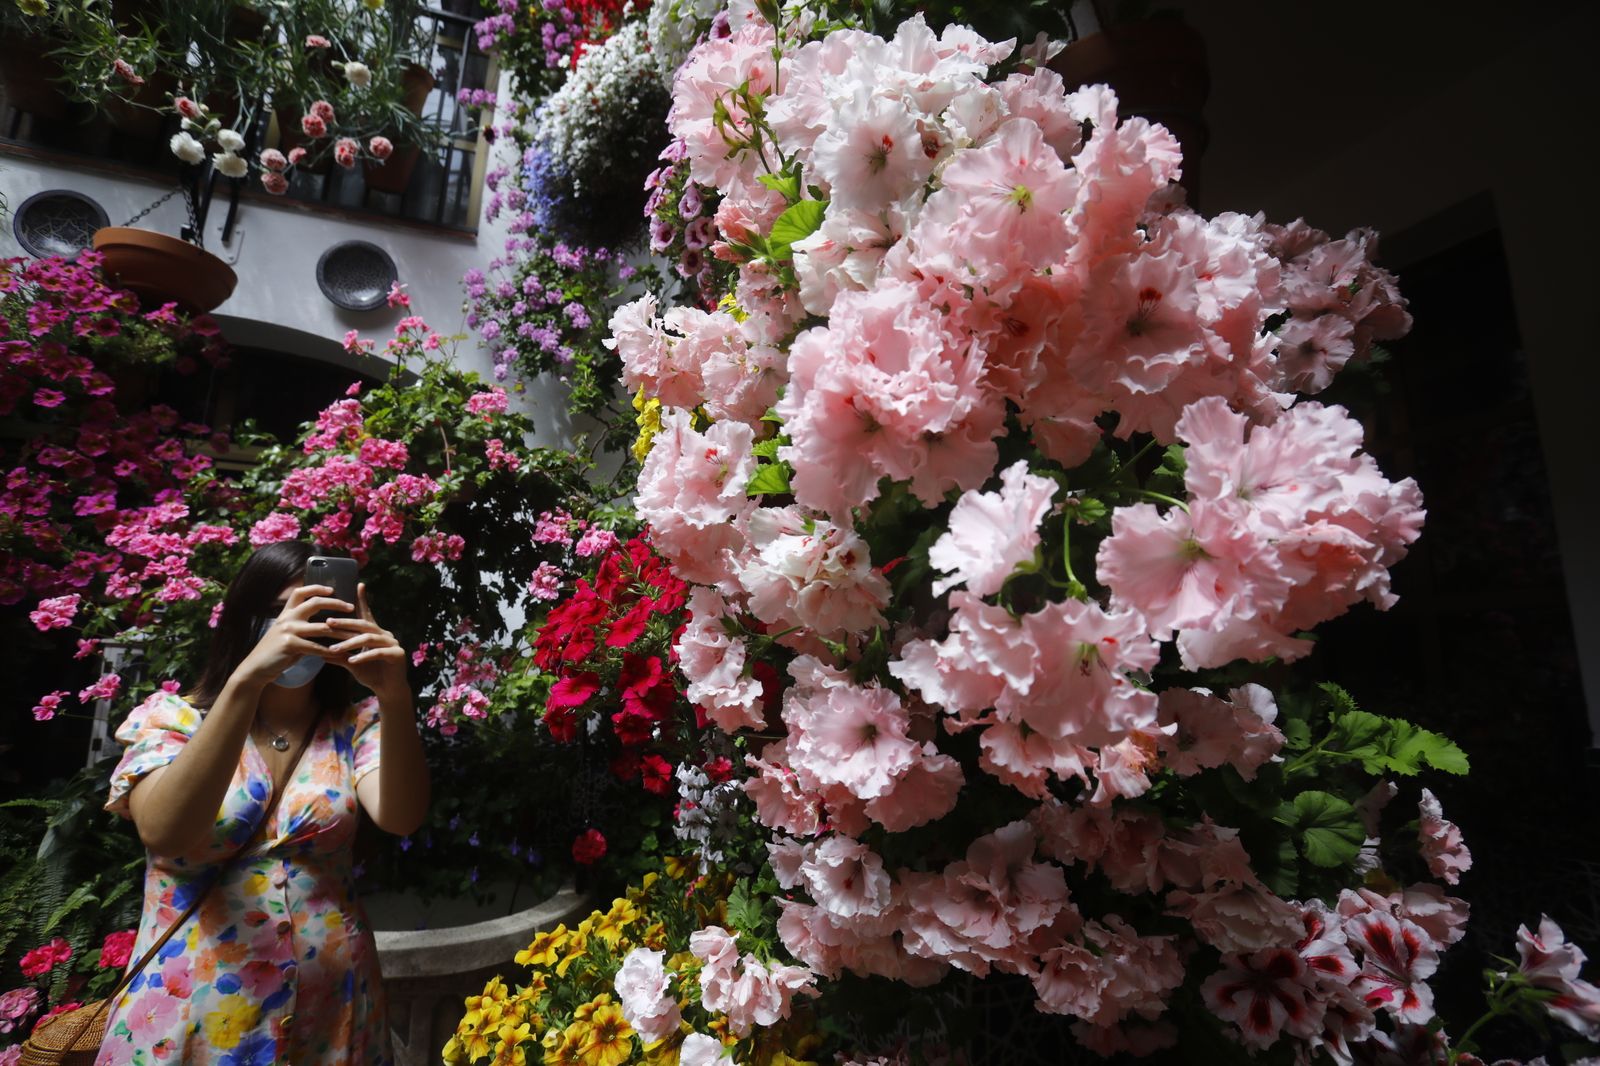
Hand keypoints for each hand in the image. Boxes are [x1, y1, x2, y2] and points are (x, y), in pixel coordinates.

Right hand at [233, 585, 349, 688]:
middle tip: (351, 607)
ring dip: (340, 632)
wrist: (256, 667)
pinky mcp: (289, 644)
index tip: (332, 589)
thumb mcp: (286, 633)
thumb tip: (324, 622)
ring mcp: (288, 630)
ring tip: (355, 635)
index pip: (300, 592)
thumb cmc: (276, 651)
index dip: (316, 588)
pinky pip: (315, 646)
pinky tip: (340, 653)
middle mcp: (287, 618)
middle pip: (315, 603)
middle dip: (335, 604)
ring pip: (321, 627)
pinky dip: (329, 651)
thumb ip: (301, 625)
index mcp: (286, 613)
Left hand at [327, 583, 408, 698]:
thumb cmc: (371, 674)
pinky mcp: (397, 655)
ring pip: (368, 638)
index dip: (362, 600)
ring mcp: (393, 643)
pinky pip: (378, 652)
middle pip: (363, 624)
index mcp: (375, 633)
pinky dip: (363, 656)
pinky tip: (352, 660)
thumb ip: (340, 656)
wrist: (389, 690)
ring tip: (334, 648)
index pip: (366, 614)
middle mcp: (385, 634)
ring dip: (350, 642)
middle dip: (345, 622)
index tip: (357, 585)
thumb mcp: (353, 663)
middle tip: (328, 622)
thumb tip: (320, 653)